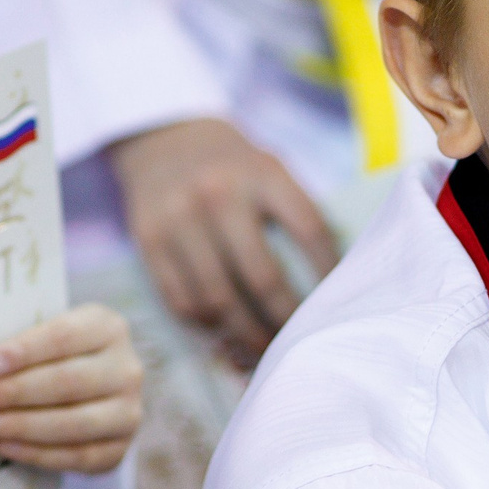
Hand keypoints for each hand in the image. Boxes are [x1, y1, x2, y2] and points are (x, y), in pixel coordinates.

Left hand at [0, 304, 142, 473]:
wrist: (89, 394)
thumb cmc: (52, 357)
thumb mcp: (42, 338)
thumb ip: (15, 350)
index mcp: (108, 328)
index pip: (65, 337)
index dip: (25, 351)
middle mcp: (127, 369)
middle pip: (68, 382)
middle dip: (15, 392)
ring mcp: (128, 412)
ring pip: (74, 423)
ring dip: (21, 426)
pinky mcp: (119, 449)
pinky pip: (77, 456)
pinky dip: (37, 453)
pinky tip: (4, 446)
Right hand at [107, 118, 337, 367]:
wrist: (164, 138)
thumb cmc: (234, 167)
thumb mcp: (272, 170)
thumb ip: (300, 213)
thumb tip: (335, 284)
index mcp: (264, 174)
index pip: (310, 231)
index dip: (329, 275)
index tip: (339, 305)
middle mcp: (219, 194)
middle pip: (262, 278)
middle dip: (285, 321)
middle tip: (299, 345)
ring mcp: (179, 217)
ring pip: (218, 299)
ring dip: (245, 334)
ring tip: (265, 350)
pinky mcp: (148, 240)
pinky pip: (181, 300)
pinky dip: (207, 327)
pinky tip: (225, 334)